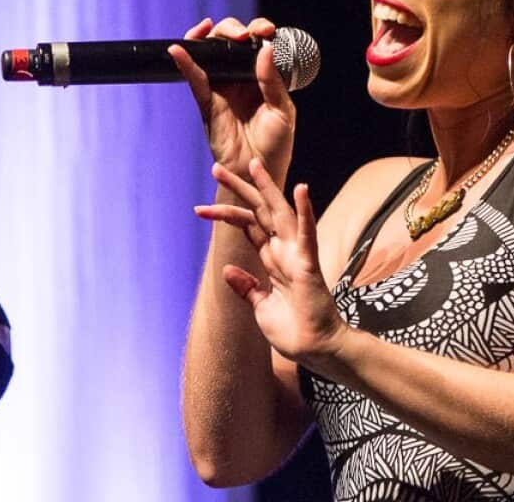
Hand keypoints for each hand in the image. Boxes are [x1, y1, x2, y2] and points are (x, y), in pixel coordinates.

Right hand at [169, 17, 294, 183]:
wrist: (258, 171)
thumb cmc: (276, 143)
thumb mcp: (282, 110)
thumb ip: (272, 81)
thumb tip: (265, 49)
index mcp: (262, 76)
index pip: (257, 44)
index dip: (258, 30)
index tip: (265, 30)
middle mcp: (240, 78)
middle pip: (230, 42)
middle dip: (233, 29)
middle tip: (243, 35)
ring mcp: (222, 88)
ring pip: (208, 54)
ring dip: (208, 37)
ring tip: (211, 29)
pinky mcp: (207, 101)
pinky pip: (194, 79)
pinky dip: (185, 63)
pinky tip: (178, 50)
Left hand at [194, 158, 346, 366]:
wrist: (315, 350)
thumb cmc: (293, 330)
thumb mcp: (260, 306)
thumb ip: (247, 286)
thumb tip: (227, 269)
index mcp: (272, 259)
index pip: (247, 226)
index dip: (225, 212)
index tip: (199, 208)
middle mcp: (284, 251)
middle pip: (259, 211)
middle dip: (239, 188)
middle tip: (216, 166)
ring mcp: (297, 255)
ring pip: (279, 213)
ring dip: (267, 187)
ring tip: (252, 163)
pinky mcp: (308, 264)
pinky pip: (307, 233)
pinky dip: (304, 211)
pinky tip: (301, 189)